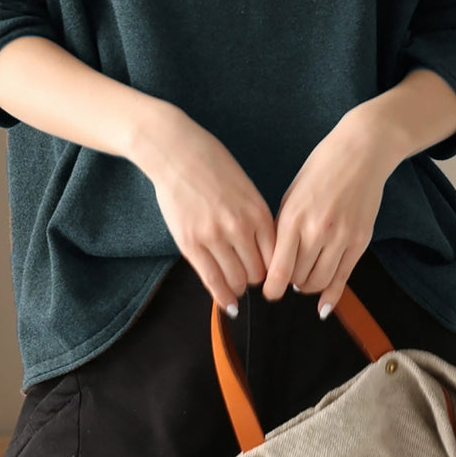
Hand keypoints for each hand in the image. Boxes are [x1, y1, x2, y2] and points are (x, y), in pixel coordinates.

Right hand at [142, 102, 276, 316]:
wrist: (177, 152)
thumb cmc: (213, 165)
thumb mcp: (246, 188)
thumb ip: (256, 219)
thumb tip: (265, 251)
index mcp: (258, 212)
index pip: (278, 257)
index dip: (275, 269)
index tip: (271, 273)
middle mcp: (239, 227)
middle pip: (258, 273)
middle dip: (256, 279)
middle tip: (250, 276)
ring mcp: (214, 237)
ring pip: (237, 280)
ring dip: (238, 286)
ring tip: (235, 283)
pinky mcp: (190, 243)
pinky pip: (211, 280)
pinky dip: (222, 297)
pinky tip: (228, 304)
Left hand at [261, 105, 405, 318]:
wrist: (361, 152)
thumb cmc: (321, 168)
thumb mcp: (292, 194)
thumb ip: (284, 228)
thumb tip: (276, 261)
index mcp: (293, 217)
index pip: (278, 269)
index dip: (271, 288)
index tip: (268, 291)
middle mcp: (317, 230)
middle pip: (298, 279)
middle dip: (290, 284)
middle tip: (288, 279)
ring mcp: (341, 237)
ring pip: (320, 282)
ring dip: (309, 287)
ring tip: (305, 279)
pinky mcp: (361, 241)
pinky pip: (344, 278)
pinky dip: (332, 296)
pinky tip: (324, 306)